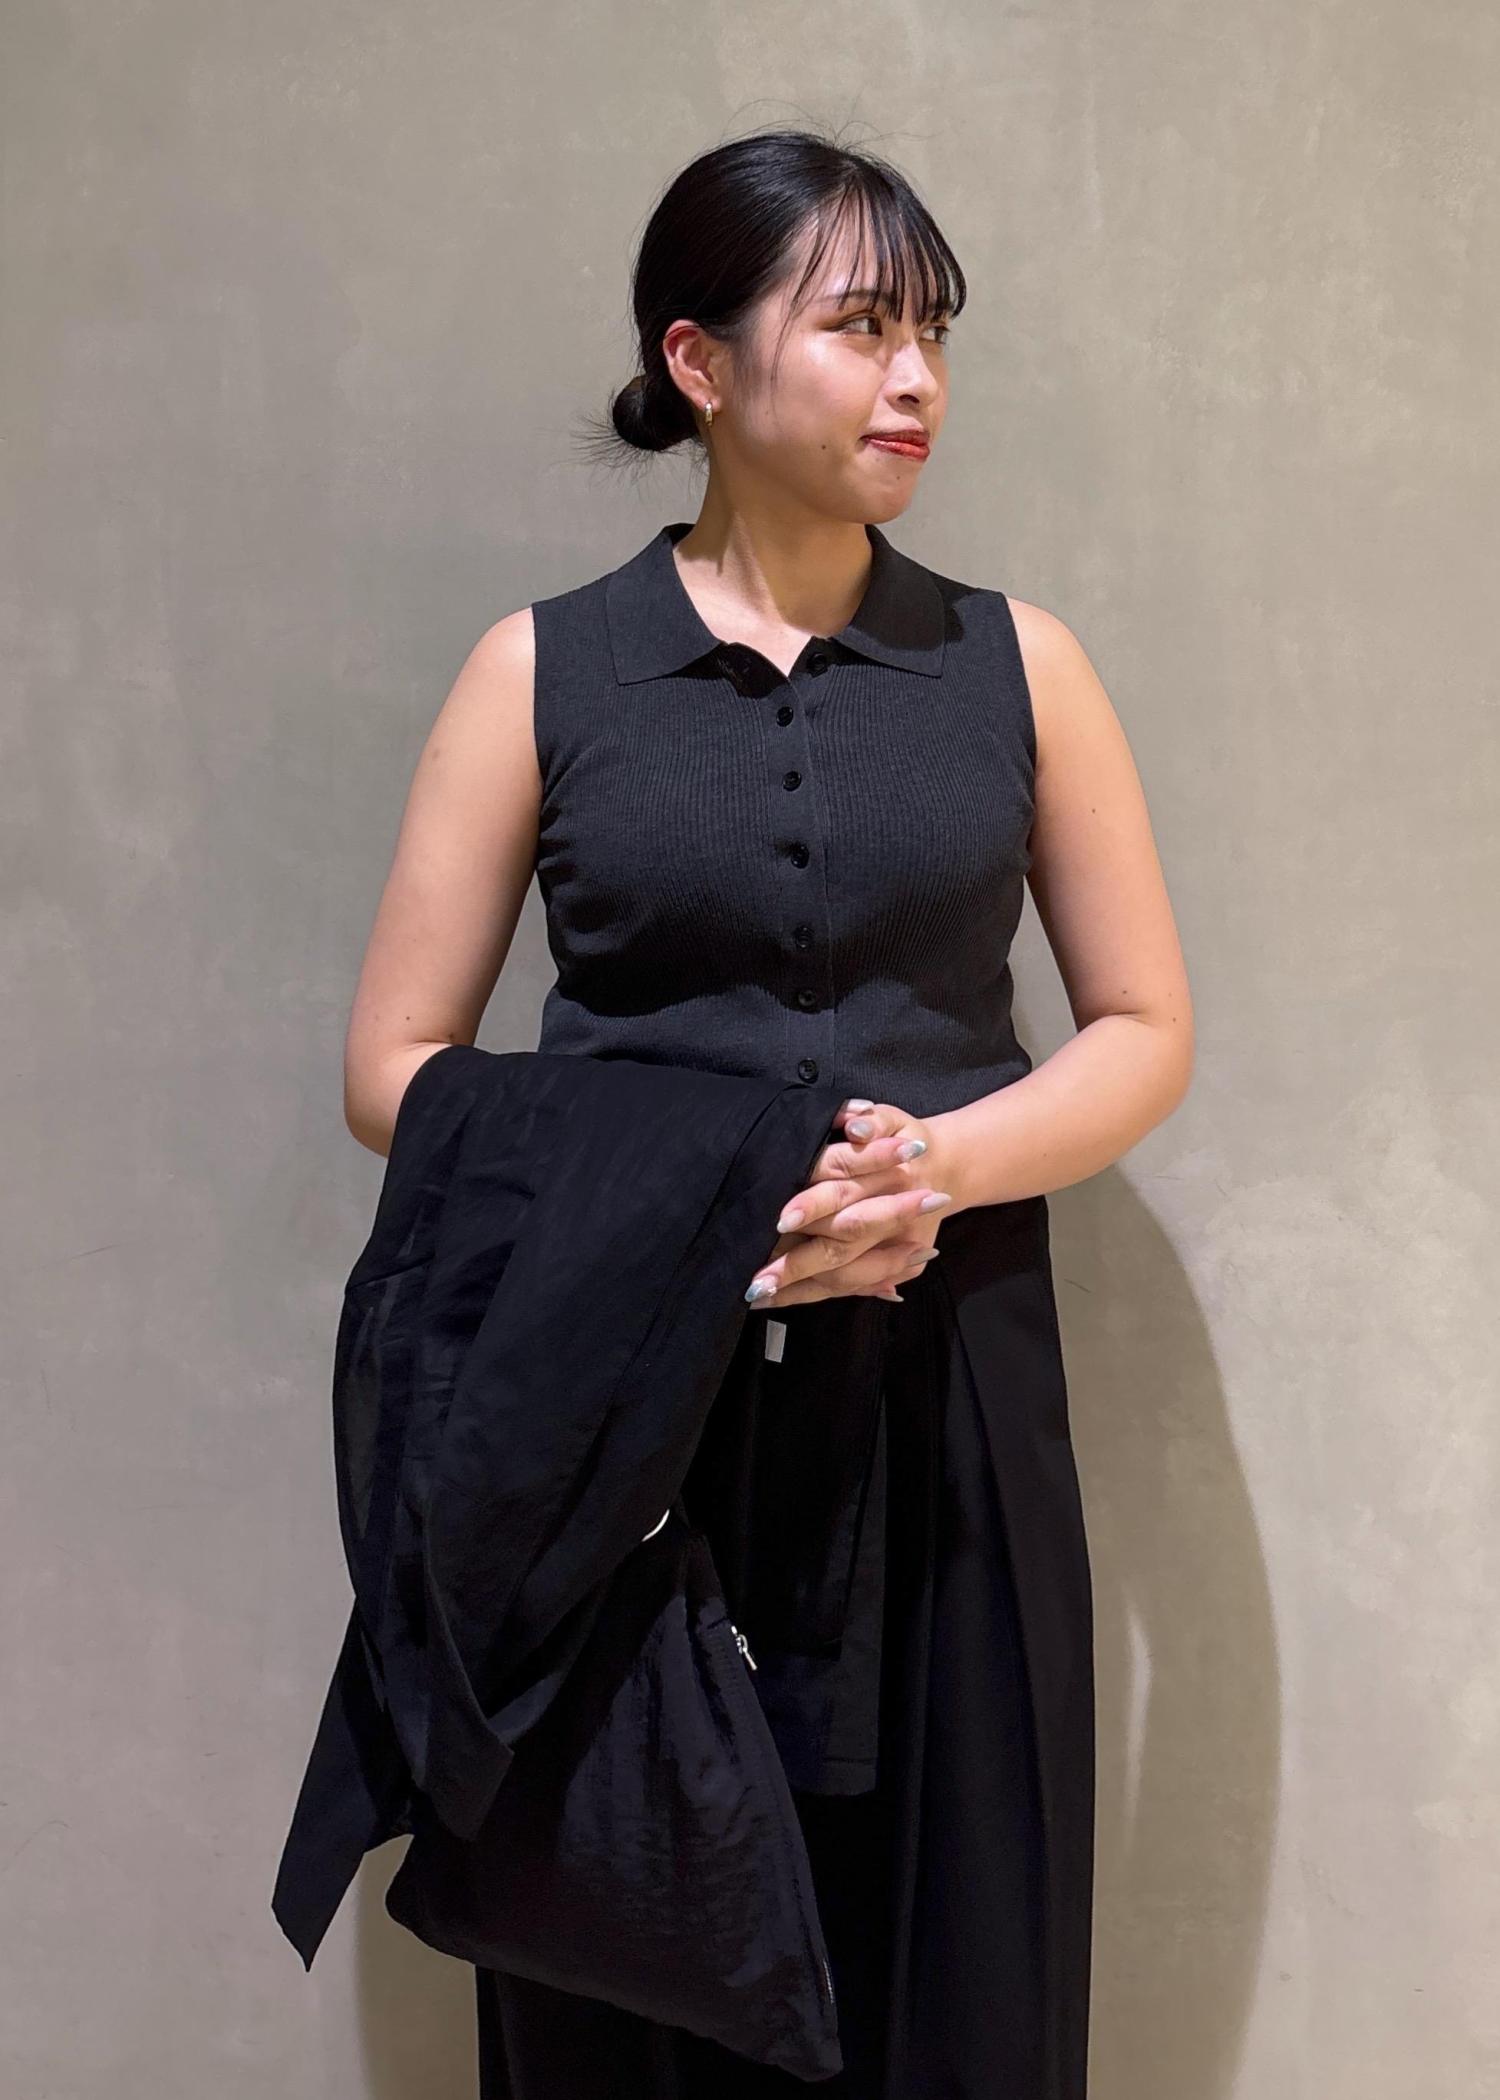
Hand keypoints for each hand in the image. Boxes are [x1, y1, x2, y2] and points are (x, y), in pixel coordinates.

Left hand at [743, 1097, 960, 1308]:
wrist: (948, 1169)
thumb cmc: (904, 1139)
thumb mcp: (891, 1118)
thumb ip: (872, 1121)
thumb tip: (856, 1130)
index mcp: (888, 1175)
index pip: (843, 1191)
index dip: (812, 1206)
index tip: (778, 1221)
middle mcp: (893, 1216)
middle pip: (841, 1240)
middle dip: (799, 1262)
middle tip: (759, 1279)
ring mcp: (899, 1247)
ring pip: (848, 1274)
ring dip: (803, 1287)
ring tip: (759, 1295)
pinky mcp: (906, 1267)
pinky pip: (860, 1287)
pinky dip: (823, 1294)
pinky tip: (782, 1299)